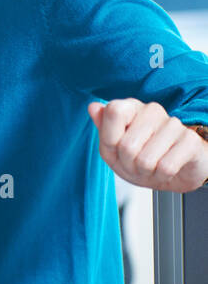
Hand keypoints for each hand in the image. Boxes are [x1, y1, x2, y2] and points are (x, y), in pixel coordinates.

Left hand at [89, 99, 207, 191]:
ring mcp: (173, 124)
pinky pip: (166, 167)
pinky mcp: (190, 140)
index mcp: (130, 108)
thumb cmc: (142, 159)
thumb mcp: (113, 150)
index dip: (110, 139)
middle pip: (126, 145)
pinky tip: (167, 169)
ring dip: (145, 172)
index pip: (114, 111)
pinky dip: (162, 176)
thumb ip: (103, 130)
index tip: (117, 147)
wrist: (176, 173)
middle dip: (128, 164)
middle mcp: (152, 110)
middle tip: (136, 163)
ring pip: (145, 160)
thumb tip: (93, 107)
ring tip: (152, 166)